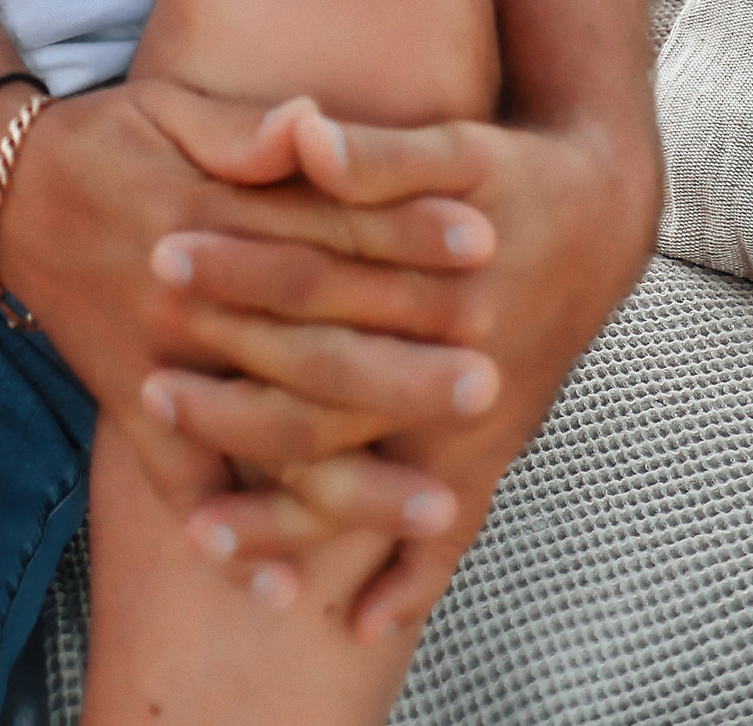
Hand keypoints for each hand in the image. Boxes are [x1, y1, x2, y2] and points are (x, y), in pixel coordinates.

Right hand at [0, 78, 500, 510]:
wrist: (5, 192)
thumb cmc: (108, 138)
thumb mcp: (172, 107)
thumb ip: (247, 126)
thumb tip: (314, 121)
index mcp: (207, 214)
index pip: (324, 230)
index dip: (404, 233)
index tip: (484, 240)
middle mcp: (188, 298)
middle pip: (310, 343)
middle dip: (402, 368)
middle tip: (488, 382)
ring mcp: (159, 363)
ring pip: (267, 431)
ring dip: (353, 479)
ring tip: (437, 506)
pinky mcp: (133, 408)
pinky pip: (181, 486)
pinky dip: (230, 536)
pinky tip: (286, 585)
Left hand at [161, 108, 659, 638]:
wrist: (602, 224)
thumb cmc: (514, 178)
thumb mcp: (456, 147)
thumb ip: (376, 150)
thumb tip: (302, 130)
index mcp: (441, 284)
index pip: (316, 282)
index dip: (237, 269)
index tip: (160, 260)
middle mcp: (458, 370)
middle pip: (328, 397)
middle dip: (236, 400)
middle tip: (151, 390)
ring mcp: (474, 428)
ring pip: (367, 486)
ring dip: (289, 516)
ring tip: (205, 531)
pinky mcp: (488, 458)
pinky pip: (446, 539)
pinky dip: (406, 582)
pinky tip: (356, 623)